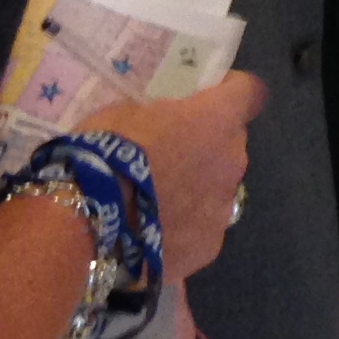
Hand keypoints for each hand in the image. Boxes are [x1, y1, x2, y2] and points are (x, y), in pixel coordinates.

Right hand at [99, 72, 264, 281]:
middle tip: (169, 156)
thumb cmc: (106, 156)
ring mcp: (223, 208)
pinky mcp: (209, 247)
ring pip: (218, 190)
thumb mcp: (126, 113)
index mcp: (217, 120)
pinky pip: (202, 229)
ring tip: (155, 204)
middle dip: (207, 147)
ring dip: (196, 190)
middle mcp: (232, 162)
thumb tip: (164, 126)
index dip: (232, 92)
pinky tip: (152, 235)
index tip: (213, 95)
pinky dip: (184, 229)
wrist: (88, 222)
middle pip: (230, 146)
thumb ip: (160, 116)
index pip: (249, 93)